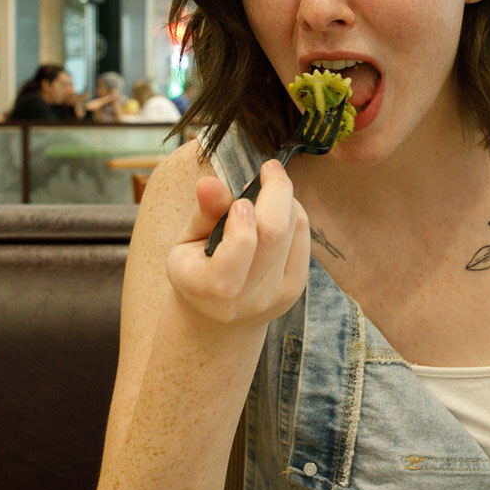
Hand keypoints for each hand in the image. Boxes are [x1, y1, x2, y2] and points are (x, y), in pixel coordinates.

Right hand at [165, 159, 309, 331]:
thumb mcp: (186, 243)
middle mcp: (247, 298)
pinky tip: (278, 209)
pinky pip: (303, 238)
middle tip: (268, 169)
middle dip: (276, 191)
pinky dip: (294, 214)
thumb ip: (203, 214)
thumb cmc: (196, 271)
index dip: (244, 217)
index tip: (240, 199)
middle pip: (275, 234)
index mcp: (209, 288)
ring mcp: (276, 295)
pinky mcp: (295, 288)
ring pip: (294, 231)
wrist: (218, 321)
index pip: (239, 249)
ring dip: (285, 200)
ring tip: (267, 190)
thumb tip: (210, 182)